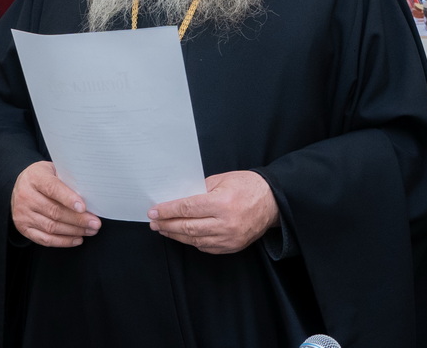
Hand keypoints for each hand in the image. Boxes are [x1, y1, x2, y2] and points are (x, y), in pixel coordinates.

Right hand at [11, 161, 100, 246]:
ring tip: (90, 231)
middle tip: (95, 223)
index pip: (52, 189)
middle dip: (78, 219)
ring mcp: (23, 214)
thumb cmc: (43, 177)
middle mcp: (26, 196)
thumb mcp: (53, 170)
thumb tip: (89, 194)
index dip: (68, 199)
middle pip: (54, 211)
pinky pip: (45, 239)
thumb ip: (67, 180)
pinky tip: (77, 239)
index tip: (83, 207)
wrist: (21, 185)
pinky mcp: (23, 228)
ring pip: (51, 227)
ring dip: (74, 231)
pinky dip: (63, 241)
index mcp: (35, 178)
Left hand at [147, 171, 278, 253]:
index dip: (167, 211)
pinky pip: (206, 247)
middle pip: (188, 227)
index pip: (187, 208)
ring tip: (164, 229)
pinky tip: (183, 235)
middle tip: (154, 222)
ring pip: (195, 240)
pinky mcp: (232, 247)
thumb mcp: (222, 179)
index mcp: (222, 203)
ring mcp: (229, 238)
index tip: (153, 211)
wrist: (273, 201)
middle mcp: (226, 223)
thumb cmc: (248, 186)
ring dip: (176, 235)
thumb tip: (178, 198)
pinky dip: (192, 241)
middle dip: (167, 224)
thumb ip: (200, 189)